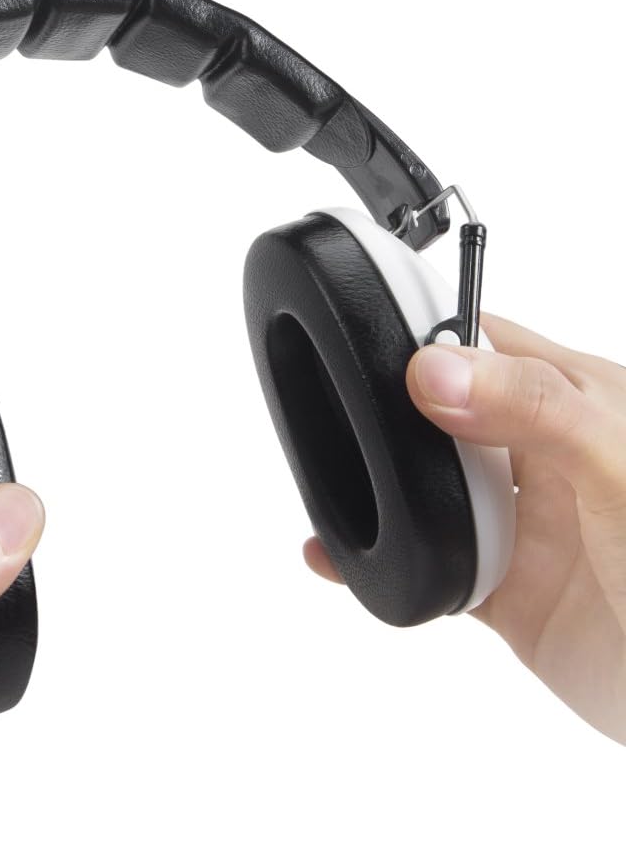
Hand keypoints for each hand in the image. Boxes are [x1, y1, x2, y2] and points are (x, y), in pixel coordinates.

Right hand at [304, 314, 625, 744]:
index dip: (427, 336)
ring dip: (383, 492)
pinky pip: (431, 565)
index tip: (362, 339)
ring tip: (329, 485)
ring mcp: (525, 526)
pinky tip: (342, 557)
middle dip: (388, 416)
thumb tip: (435, 371)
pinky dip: (386, 560)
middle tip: (333, 417)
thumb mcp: (616, 469)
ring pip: (431, 494)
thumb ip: (535, 410)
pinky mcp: (507, 590)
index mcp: (580, 404)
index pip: (487, 345)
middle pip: (442, 419)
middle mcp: (547, 459)